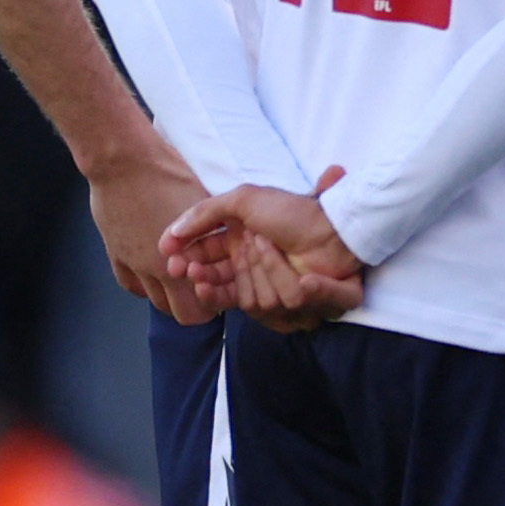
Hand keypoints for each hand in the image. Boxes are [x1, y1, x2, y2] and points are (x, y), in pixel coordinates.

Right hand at [86, 146, 213, 322]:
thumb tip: (233, 242)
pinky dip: (143, 286)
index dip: (216, 303)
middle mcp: (161, 270)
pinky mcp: (115, 254)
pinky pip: (130, 285)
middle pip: (182, 312)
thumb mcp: (210, 203)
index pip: (205, 307)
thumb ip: (218, 230)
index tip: (222, 290)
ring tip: (179, 280)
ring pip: (155, 301)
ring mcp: (135, 265)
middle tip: (203, 289)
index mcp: (191, 260)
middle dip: (194, 305)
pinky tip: (151, 277)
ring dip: (168, 295)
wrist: (124, 162)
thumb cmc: (170, 176)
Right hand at [164, 170, 365, 332]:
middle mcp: (252, 267)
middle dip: (207, 275)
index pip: (204, 262)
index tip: (171, 261)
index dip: (187, 264)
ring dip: (258, 268)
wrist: (334, 227)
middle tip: (193, 270)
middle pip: (219, 284)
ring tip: (266, 245)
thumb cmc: (292, 211)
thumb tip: (171, 233)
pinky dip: (286, 285)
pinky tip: (290, 277)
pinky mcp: (293, 300)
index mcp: (239, 244)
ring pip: (250, 297)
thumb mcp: (243, 199)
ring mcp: (272, 285)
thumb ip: (204, 213)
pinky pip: (276, 306)